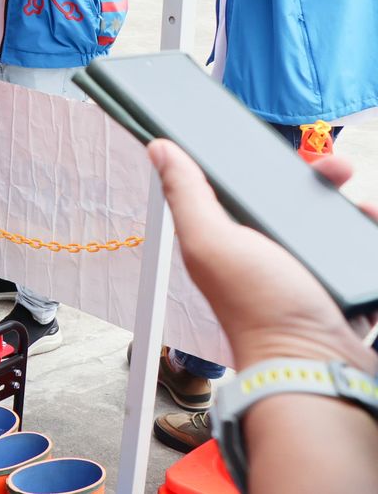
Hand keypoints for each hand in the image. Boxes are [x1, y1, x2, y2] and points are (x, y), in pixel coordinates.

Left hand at [150, 139, 377, 371]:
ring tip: (363, 207)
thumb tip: (160, 149)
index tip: (287, 150)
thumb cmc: (258, 305)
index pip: (246, 188)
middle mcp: (268, 253)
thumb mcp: (212, 242)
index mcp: (233, 237)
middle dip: (320, 181)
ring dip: (349, 210)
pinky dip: (369, 238)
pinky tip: (373, 228)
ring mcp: (307, 274)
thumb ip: (187, 195)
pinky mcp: (342, 291)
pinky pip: (360, 255)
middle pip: (297, 203)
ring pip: (333, 226)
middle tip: (338, 170)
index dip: (264, 165)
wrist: (312, 366)